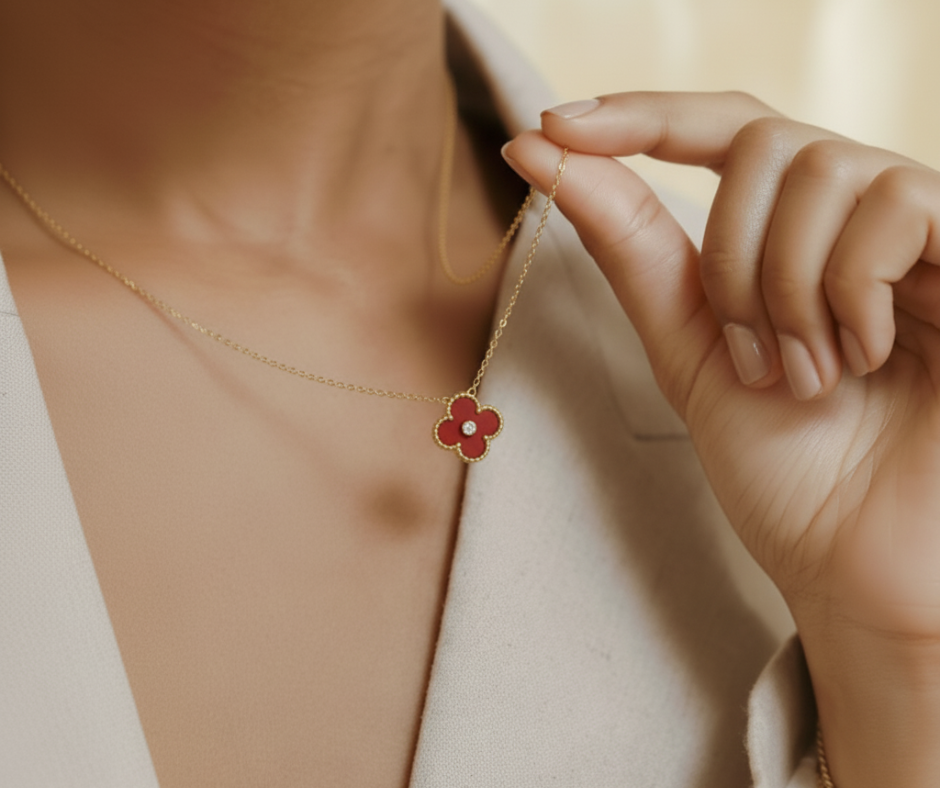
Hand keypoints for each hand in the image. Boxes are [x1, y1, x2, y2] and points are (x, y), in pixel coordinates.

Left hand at [502, 92, 939, 787]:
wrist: (856, 557)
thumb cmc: (779, 463)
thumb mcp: (686, 347)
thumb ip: (630, 248)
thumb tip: (546, 152)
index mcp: (790, 235)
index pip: (722, 129)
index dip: (640, 116)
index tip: (551, 125)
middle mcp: (855, 218)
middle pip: (765, 142)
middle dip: (729, 257)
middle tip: (752, 360)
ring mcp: (919, 233)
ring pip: (823, 170)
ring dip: (784, 286)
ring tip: (808, 375)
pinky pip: (897, 204)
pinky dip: (849, 288)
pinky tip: (863, 356)